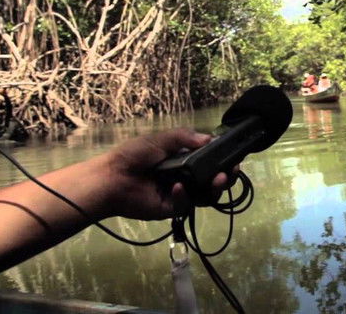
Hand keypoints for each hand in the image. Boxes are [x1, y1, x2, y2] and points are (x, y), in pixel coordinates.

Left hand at [101, 128, 235, 219]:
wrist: (112, 178)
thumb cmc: (134, 156)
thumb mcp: (160, 140)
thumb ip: (185, 137)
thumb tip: (210, 139)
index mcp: (184, 160)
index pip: (210, 162)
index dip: (223, 161)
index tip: (234, 158)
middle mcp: (186, 177)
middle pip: (213, 181)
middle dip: (226, 177)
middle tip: (231, 172)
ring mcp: (180, 194)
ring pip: (206, 196)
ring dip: (215, 188)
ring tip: (219, 180)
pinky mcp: (172, 208)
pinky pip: (186, 204)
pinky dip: (184, 196)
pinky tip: (177, 187)